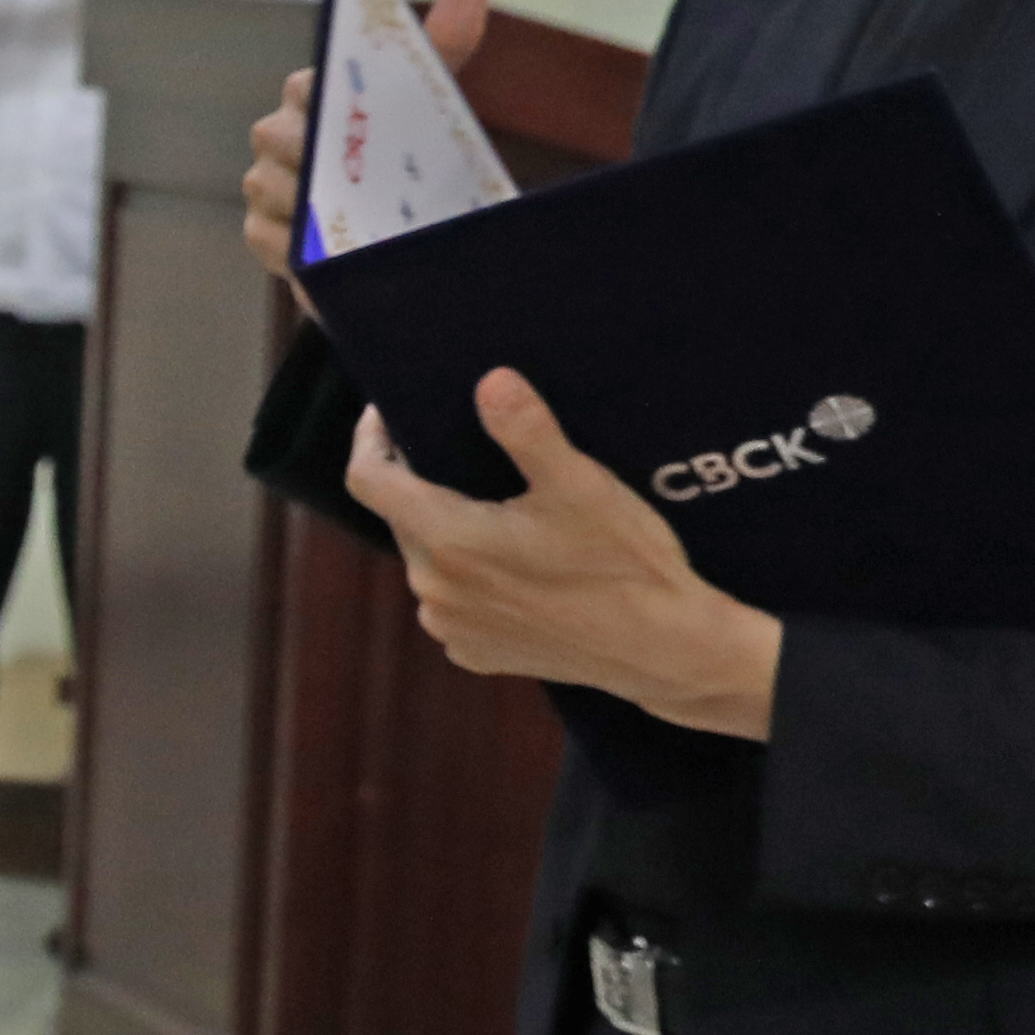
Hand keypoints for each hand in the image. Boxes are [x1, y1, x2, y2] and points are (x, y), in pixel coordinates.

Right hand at [244, 0, 488, 290]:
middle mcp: (278, 137)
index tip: (353, 112)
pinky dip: (298, 248)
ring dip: (309, 205)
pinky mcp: (262, 234)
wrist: (400, 231)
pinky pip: (267, 237)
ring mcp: (265, 186)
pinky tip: (329, 254)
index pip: (304, 86)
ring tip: (352, 218)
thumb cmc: (408, 154)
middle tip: (354, 171)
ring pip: (268, 186)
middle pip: (274, 136)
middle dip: (313, 156)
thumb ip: (444, 43)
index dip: (323, 97)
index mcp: (311, 97)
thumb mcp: (428, 100)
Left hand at [350, 372, 784, 735]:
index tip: (388, 412)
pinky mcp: (474, 653)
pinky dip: (470, 577)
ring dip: (447, 532)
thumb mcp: (582, 487)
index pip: (367, 479)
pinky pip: (453, 601)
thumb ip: (529, 432)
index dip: (370, 439)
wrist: (667, 650)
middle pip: (402, 517)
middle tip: (462, 453)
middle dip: (421, 483)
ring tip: (496, 508)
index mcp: (447, 542)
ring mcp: (451, 628)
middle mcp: (432, 591)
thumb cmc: (627, 565)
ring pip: (428, 561)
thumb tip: (490, 381)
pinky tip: (514, 565)